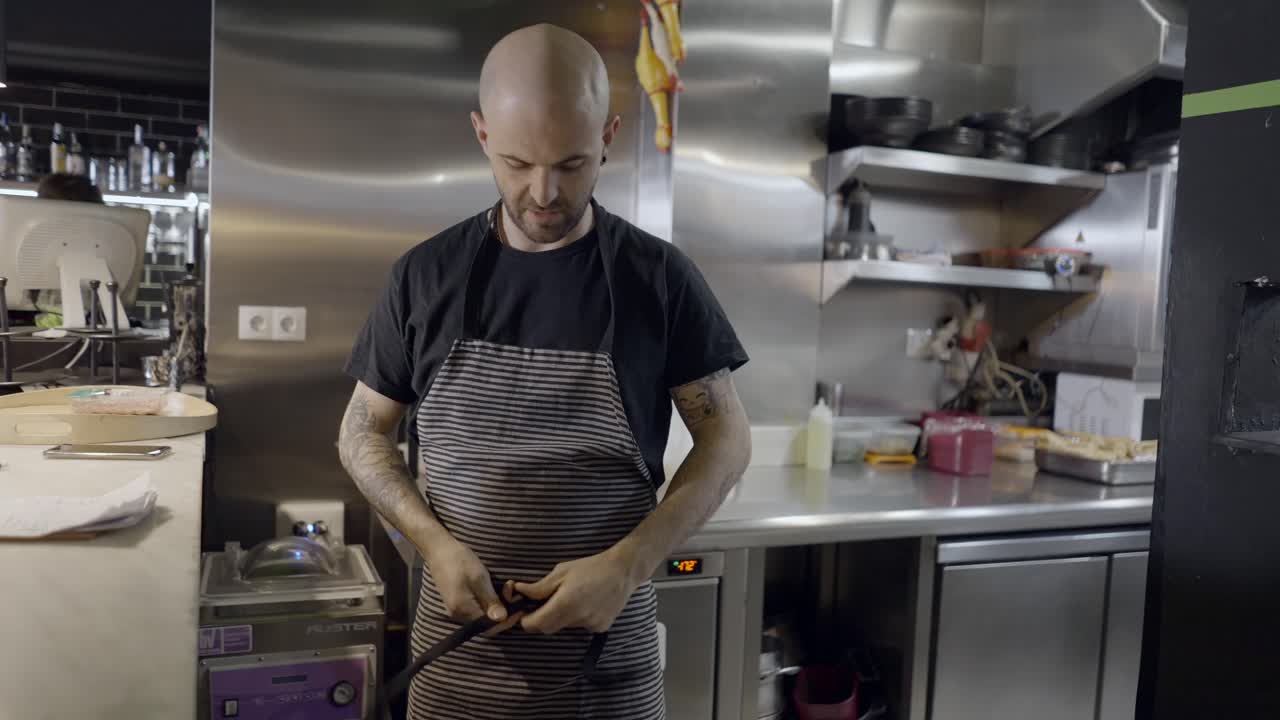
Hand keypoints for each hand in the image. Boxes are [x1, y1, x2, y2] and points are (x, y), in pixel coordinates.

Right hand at [423, 538, 505, 623]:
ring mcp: (457, 609)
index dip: (507, 620)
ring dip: (498, 605)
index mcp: (463, 610)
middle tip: (513, 592)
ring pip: (483, 615)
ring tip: (507, 588)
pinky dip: (489, 601)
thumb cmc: (459, 560)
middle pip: (486, 623)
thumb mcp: (479, 578)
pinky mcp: (458, 602)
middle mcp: (459, 614)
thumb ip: (490, 600)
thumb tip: (502, 619)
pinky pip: (477, 608)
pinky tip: (495, 589)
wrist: (438, 549)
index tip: (519, 606)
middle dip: (504, 611)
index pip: (490, 627)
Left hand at [515, 549, 638, 633]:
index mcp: (565, 603)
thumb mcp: (561, 572)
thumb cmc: (590, 567)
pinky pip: (580, 626)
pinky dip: (577, 618)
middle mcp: (578, 618)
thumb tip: (519, 591)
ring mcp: (591, 625)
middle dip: (541, 619)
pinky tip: (586, 603)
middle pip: (549, 628)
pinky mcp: (601, 627)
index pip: (537, 624)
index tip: (524, 613)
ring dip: (561, 617)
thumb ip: (539, 587)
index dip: (527, 621)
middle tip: (542, 605)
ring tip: (570, 598)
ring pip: (565, 627)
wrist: (623, 571)